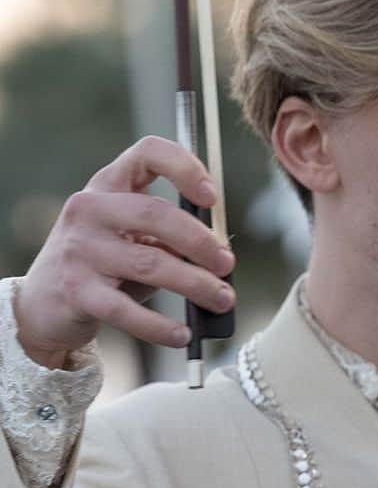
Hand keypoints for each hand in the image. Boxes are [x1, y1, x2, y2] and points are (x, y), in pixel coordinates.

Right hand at [14, 136, 234, 367]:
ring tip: (221, 299)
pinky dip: (160, 326)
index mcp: (108, 185)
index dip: (185, 167)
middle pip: (157, 213)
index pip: (148, 153)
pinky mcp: (76, 291)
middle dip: (201, 241)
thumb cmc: (102, 264)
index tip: (211, 197)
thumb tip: (219, 256)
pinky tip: (182, 335)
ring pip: (150, 263)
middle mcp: (90, 209)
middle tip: (227, 264)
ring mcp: (80, 249)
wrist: (40, 304)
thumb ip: (168, 238)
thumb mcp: (131, 238)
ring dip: (195, 284)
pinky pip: (126, 310)